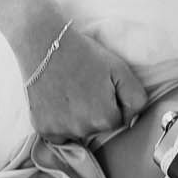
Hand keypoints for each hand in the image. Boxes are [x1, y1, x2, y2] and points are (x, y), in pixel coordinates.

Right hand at [23, 24, 148, 144]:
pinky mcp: (41, 128)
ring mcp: (59, 131)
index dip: (111, 102)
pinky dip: (58, 122)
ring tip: (69, 92)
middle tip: (84, 86)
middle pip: (97, 128)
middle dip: (94, 112)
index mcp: (104, 118)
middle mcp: (82, 130)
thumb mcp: (120, 70)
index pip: (117, 120)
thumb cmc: (83, 54)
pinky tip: (57, 101)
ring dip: (76, 118)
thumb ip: (136, 99)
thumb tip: (132, 119)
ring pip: (78, 131)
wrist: (42, 43)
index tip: (100, 86)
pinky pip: (57, 134)